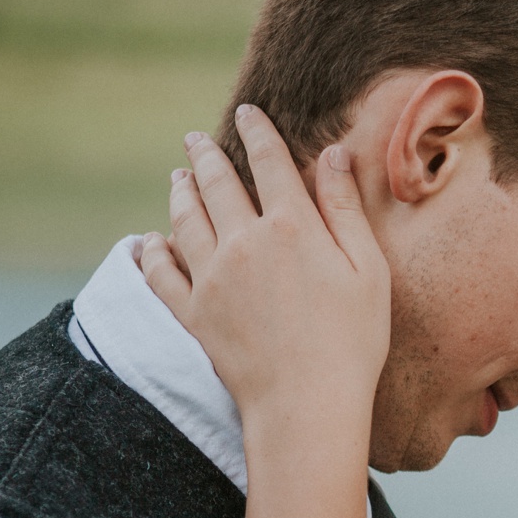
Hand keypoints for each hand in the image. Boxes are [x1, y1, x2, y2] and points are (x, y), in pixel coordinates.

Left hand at [142, 105, 390, 432]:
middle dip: (206, 155)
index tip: (249, 114)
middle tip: (195, 139)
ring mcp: (211, 278)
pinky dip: (152, 252)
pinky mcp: (192, 314)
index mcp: (292, 227)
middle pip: (218, 184)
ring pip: (184, 220)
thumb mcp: (368, 269)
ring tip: (177, 177)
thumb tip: (333, 154)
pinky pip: (161, 273)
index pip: (270, 163)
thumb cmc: (353, 340)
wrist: (307, 403)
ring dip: (179, 193)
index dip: (258, 133)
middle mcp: (244, 243)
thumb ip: (345, 208)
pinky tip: (149, 242)